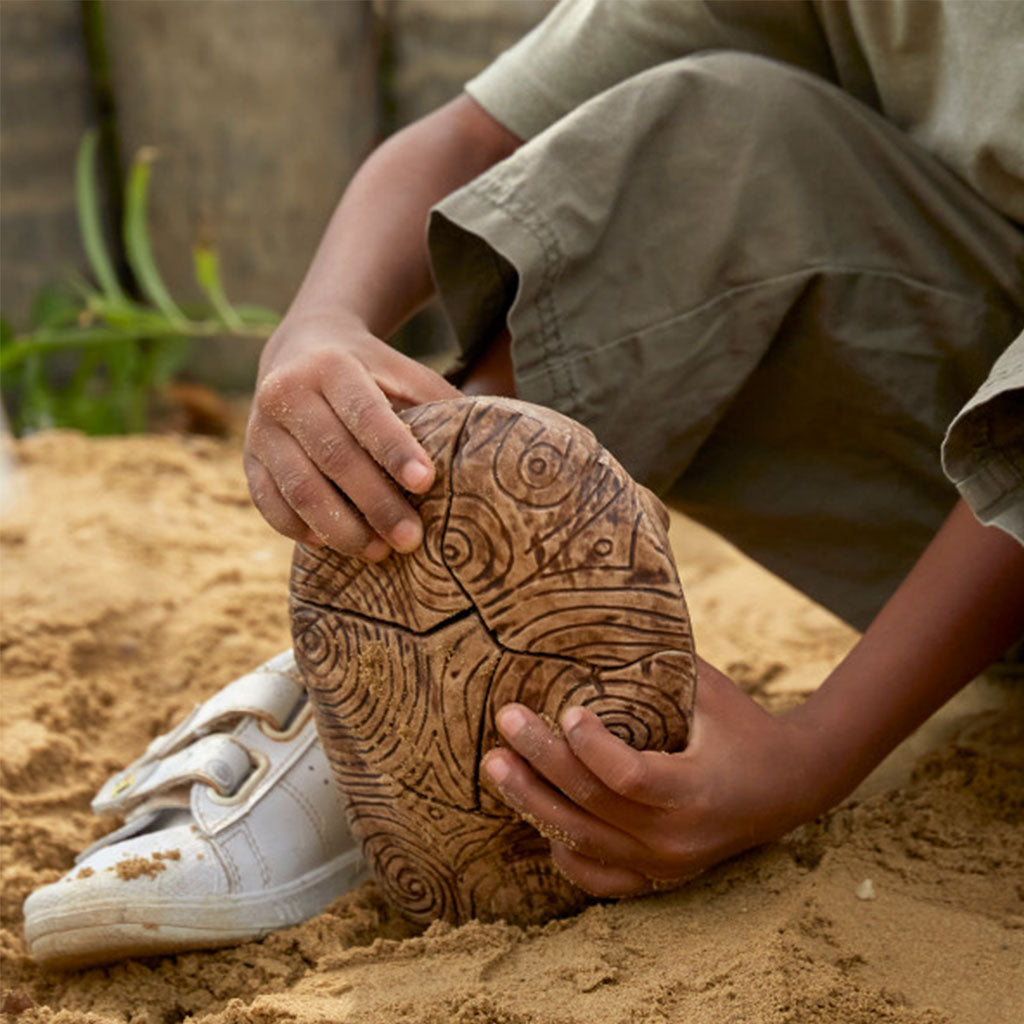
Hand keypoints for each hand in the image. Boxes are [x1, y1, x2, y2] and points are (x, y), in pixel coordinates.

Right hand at [244, 311, 460, 556]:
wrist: (300, 351)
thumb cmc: (371, 372)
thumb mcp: (403, 372)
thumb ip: (436, 403)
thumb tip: (488, 443)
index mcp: (331, 366)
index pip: (365, 412)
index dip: (395, 449)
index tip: (427, 482)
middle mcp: (286, 393)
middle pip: (334, 458)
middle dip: (376, 504)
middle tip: (412, 539)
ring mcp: (260, 430)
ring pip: (299, 489)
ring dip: (342, 528)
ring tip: (380, 553)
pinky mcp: (248, 461)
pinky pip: (271, 506)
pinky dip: (302, 531)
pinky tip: (335, 545)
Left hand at [481, 659, 828, 897]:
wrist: (790, 786)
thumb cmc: (743, 725)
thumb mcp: (709, 691)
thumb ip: (659, 669)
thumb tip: (594, 629)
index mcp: (696, 791)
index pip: (629, 778)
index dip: (590, 747)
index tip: (566, 709)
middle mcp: (677, 839)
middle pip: (592, 806)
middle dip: (541, 761)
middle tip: (507, 722)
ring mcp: (665, 865)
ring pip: (583, 842)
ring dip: (533, 802)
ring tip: (496, 766)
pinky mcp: (658, 878)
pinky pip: (598, 876)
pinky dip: (564, 851)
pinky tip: (537, 820)